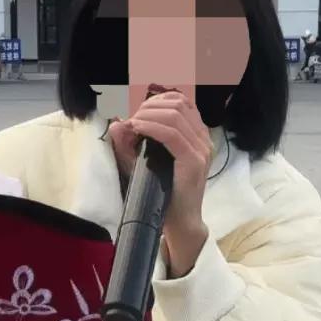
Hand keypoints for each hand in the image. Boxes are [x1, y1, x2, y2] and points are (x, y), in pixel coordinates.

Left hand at [109, 91, 211, 275]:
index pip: (181, 101)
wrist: (178, 222)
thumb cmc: (162, 192)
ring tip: (131, 123)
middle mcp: (204, 139)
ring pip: (174, 114)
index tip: (135, 109)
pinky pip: (172, 134)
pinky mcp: (193, 162)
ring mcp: (201, 150)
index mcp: (197, 135)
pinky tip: (137, 129)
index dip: (155, 99)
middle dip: (149, 105)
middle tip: (130, 116)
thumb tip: (117, 122)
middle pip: (178, 103)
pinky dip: (151, 127)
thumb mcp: (143, 162)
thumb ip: (130, 143)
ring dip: (147, 114)